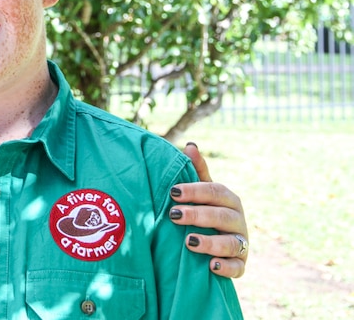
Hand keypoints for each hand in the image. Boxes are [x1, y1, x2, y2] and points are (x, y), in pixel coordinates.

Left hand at [169, 142, 247, 278]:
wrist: (218, 243)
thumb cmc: (206, 210)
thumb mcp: (202, 191)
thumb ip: (197, 171)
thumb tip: (191, 145)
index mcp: (229, 199)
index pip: (214, 191)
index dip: (194, 191)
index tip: (172, 192)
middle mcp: (238, 220)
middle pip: (221, 216)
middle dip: (198, 215)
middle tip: (174, 215)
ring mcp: (241, 243)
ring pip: (231, 243)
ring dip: (211, 242)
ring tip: (189, 242)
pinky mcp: (241, 264)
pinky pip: (238, 268)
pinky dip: (226, 267)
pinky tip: (211, 266)